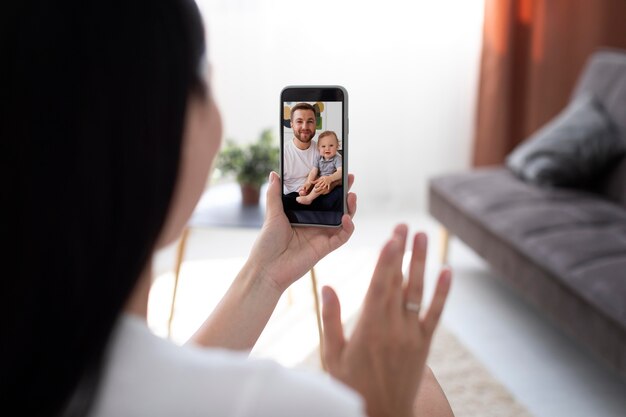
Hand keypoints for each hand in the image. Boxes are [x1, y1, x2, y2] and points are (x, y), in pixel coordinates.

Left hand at [245, 171, 355, 292]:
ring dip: (350, 208)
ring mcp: (321, 236)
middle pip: (335, 206)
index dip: (329, 186)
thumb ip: (275, 194)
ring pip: (343, 220)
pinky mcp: (325, 247)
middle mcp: (315, 224)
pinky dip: (347, 227)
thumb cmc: (267, 243)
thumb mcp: (272, 214)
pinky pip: (342, 236)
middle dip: (344, 192)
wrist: (267, 268)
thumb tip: (274, 173)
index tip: (335, 171)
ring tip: (351, 195)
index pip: (320, 198)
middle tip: (350, 177)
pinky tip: (345, 217)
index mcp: (303, 215)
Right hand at [322, 225, 451, 416]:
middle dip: (401, 251)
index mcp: (369, 327)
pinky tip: (446, 271)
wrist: (383, 414)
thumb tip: (328, 286)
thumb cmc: (351, 385)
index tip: (391, 236)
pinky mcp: (424, 343)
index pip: (380, 285)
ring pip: (418, 291)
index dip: (386, 259)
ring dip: (421, 262)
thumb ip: (330, 318)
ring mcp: (412, 334)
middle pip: (399, 281)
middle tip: (403, 225)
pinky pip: (435, 313)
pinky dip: (442, 292)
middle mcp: (394, 327)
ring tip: (423, 237)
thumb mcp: (332, 354)